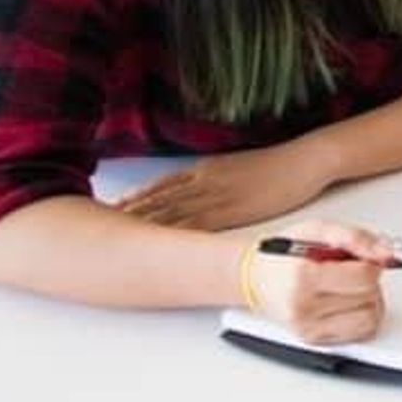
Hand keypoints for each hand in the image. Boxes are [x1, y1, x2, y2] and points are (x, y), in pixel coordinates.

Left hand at [118, 140, 336, 230]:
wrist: (305, 160)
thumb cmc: (277, 166)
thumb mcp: (237, 166)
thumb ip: (213, 178)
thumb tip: (195, 193)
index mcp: (203, 168)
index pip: (159, 186)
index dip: (133, 199)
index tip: (108, 209)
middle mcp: (203, 180)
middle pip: (158, 200)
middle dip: (127, 213)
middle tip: (96, 224)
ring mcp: (216, 194)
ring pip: (170, 212)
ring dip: (141, 223)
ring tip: (114, 235)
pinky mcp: (232, 209)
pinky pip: (196, 224)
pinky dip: (172, 232)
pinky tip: (155, 241)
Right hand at [246, 218, 393, 344]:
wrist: (257, 278)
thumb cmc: (285, 254)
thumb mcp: (318, 230)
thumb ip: (355, 237)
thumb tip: (385, 253)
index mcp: (304, 276)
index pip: (364, 277)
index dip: (371, 263)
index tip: (361, 257)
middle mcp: (304, 307)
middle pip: (369, 297)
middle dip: (369, 281)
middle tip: (350, 270)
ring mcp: (308, 328)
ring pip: (370, 318)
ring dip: (369, 300)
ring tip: (349, 287)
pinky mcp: (314, 340)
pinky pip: (360, 332)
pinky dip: (362, 316)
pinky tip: (346, 302)